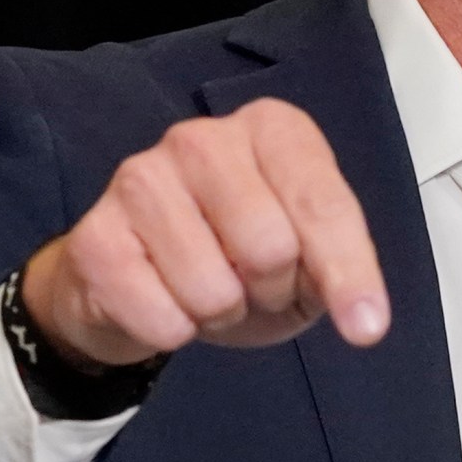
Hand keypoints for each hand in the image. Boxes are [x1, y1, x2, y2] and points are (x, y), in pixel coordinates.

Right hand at [20, 100, 389, 366]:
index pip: (323, 205)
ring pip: (213, 290)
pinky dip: (175, 332)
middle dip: (273, 290)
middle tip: (255, 285)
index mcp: (270, 129)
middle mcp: (201, 138)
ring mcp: (140, 179)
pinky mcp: (94, 235)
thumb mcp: (306, 260)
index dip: (349, 273)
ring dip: (221, 314)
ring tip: (208, 291)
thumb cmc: (237, 258)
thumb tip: (362, 319)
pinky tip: (163, 302)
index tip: (367, 328)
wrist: (135, 283)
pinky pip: (163, 319)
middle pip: (270, 248)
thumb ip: (336, 269)